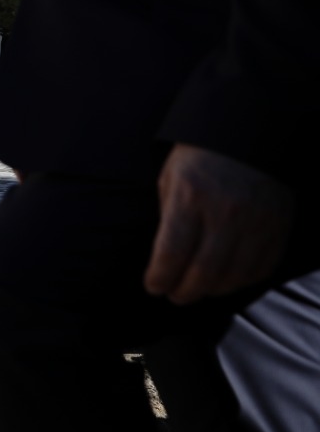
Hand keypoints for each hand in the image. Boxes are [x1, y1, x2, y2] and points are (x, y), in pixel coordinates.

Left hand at [145, 144, 293, 304]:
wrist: (247, 135)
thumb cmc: (198, 159)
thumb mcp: (170, 180)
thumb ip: (168, 218)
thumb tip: (165, 260)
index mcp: (189, 197)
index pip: (171, 253)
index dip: (159, 278)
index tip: (153, 286)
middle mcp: (224, 212)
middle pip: (203, 272)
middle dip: (183, 292)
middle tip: (174, 295)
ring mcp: (255, 222)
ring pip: (233, 276)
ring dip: (212, 291)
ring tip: (198, 289)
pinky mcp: (278, 227)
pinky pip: (261, 268)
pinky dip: (242, 281)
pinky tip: (227, 279)